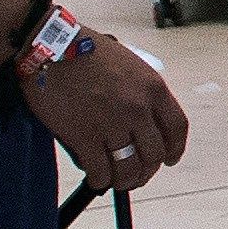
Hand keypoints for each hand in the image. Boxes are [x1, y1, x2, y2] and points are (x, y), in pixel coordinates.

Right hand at [21, 31, 188, 192]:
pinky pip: (101, 171)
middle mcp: (138, 108)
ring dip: (126, 180)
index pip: (177, 128)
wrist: (50, 47)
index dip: (175, 149)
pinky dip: (100, 180)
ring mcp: (112, 124)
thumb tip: (142, 123)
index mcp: (153, 88)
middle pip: (155, 153)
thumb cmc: (86, 51)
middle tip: (137, 174)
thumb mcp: (129, 65)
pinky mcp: (84, 136)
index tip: (169, 159)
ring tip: (117, 181)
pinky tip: (97, 178)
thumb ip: (140, 93)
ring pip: (130, 168)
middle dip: (148, 169)